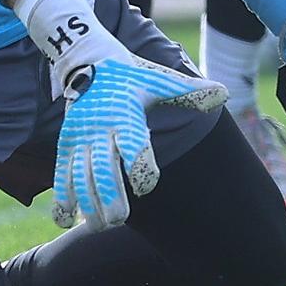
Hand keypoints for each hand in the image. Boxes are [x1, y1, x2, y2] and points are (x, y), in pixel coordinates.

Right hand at [17, 0, 226, 229]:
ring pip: (80, 176)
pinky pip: (61, 173)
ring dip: (87, 203)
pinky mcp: (66, 144)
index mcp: (126, 115)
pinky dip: (62, 197)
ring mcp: (80, 138)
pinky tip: (64, 221)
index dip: (140, 166)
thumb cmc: (130, 77)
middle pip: (103, 168)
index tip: (146, 183)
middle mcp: (100, 129)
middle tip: (119, 219)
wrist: (87, 60)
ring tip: (98, 225)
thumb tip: (224, 93)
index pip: (133, 144)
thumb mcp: (159, 80)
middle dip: (109, 195)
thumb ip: (189, 92)